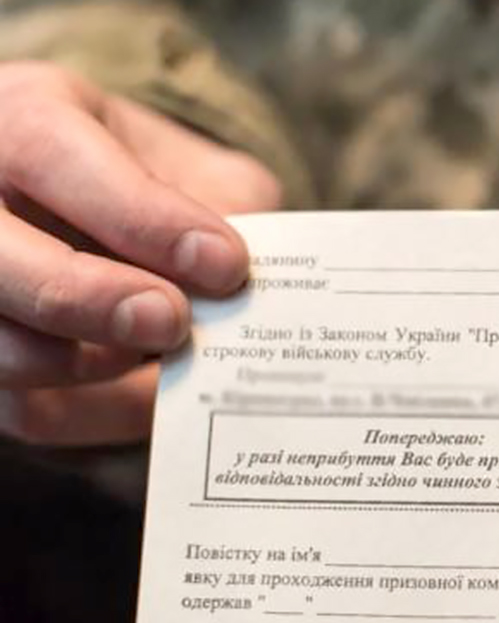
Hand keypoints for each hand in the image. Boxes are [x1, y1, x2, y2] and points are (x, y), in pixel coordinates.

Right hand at [0, 62, 281, 445]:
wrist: (110, 215)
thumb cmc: (156, 182)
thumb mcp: (196, 165)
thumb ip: (226, 204)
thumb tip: (257, 279)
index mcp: (23, 117)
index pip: (51, 155)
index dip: (137, 215)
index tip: (225, 263)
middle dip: (84, 297)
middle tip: (173, 320)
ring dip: (85, 364)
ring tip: (170, 357)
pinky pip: (26, 409)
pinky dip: (98, 411)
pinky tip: (160, 398)